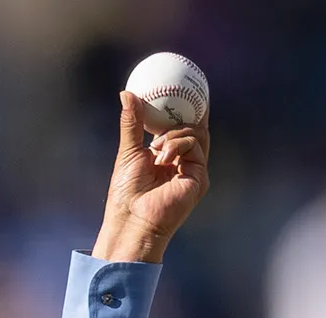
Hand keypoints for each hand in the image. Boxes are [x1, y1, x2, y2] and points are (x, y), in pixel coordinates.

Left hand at [92, 91, 210, 263]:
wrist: (132, 219)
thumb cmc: (126, 193)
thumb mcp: (129, 151)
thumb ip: (131, 123)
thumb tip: (127, 93)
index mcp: (166, 158)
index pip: (179, 129)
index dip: (182, 110)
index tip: (178, 90)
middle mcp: (182, 163)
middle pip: (193, 129)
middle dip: (187, 113)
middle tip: (179, 96)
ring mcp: (192, 170)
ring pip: (195, 135)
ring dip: (174, 134)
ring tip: (156, 146)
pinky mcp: (198, 178)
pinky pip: (195, 147)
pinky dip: (178, 145)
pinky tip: (162, 156)